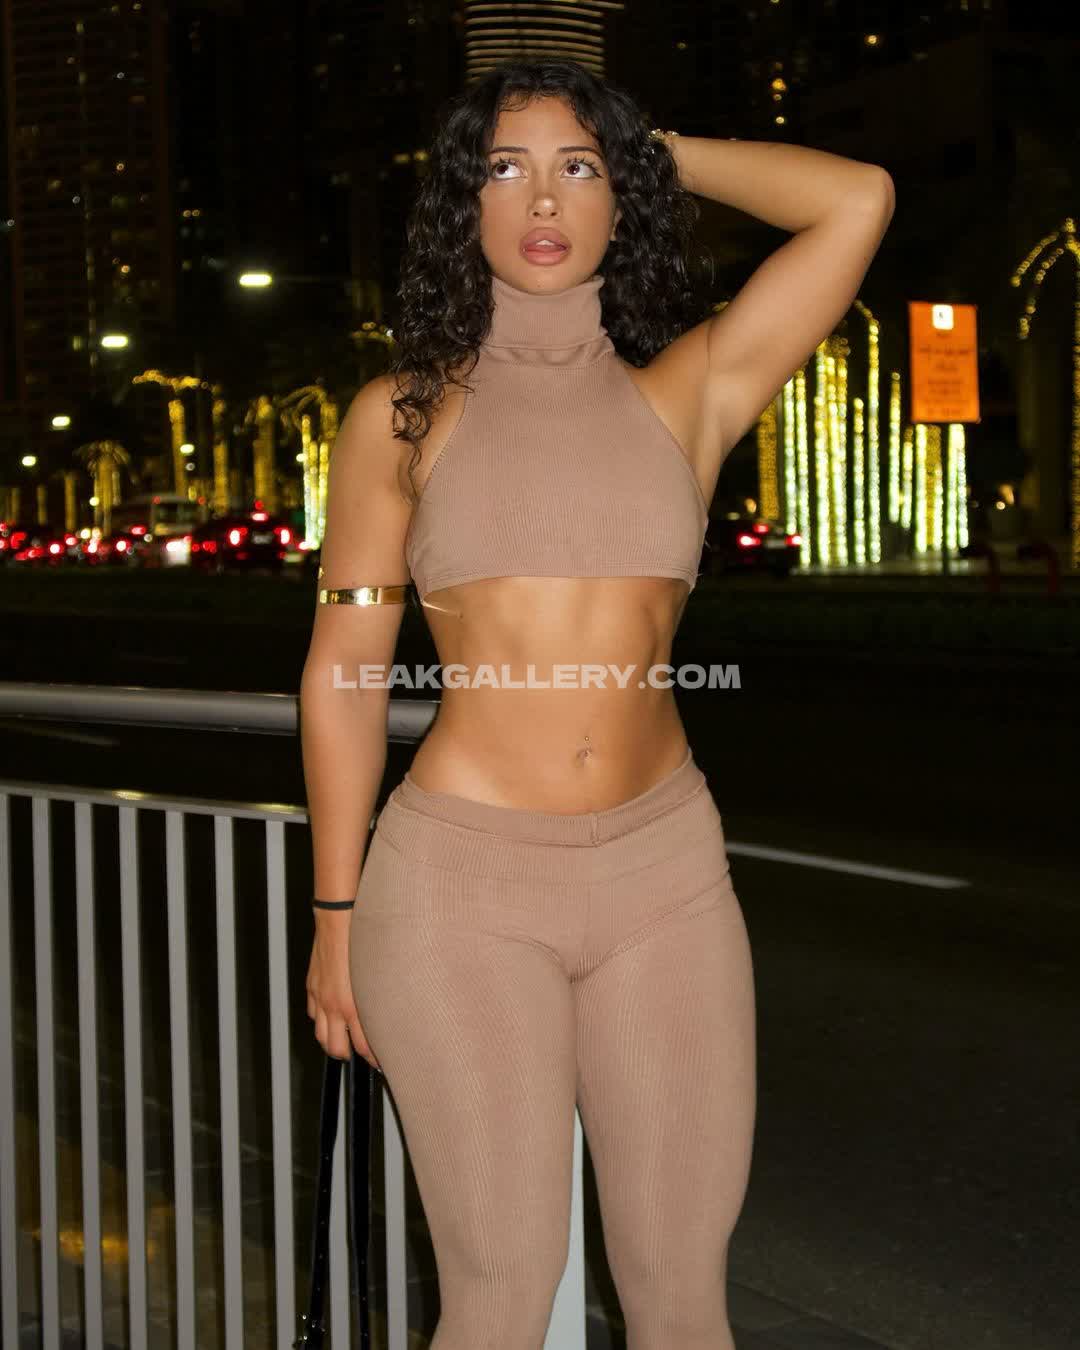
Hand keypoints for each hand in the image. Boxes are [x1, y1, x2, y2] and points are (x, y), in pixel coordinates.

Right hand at [305, 910, 381, 1070]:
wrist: (338, 921)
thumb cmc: (361, 942)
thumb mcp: (377, 975)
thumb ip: (379, 999)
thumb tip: (389, 1014)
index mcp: (351, 1005)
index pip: (362, 1046)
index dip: (372, 1059)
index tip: (381, 1062)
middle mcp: (333, 1005)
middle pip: (336, 1048)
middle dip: (348, 1056)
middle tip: (362, 1057)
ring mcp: (319, 997)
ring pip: (320, 1035)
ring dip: (332, 1043)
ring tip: (344, 1045)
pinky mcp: (312, 987)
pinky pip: (312, 1013)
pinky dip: (321, 1020)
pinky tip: (330, 1018)